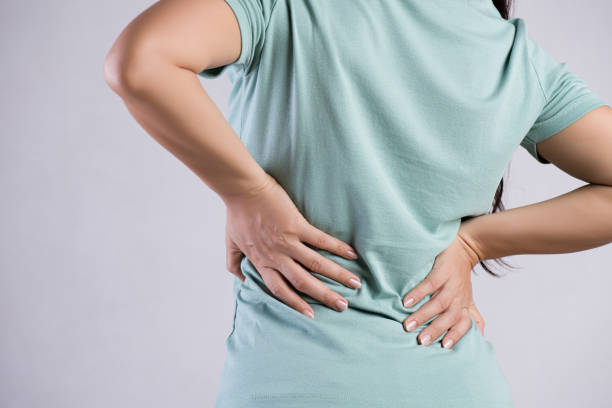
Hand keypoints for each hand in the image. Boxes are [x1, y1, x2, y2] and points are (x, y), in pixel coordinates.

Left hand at [223, 173, 361, 318]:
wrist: (242, 189)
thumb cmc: (236, 214)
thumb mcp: (230, 244)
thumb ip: (235, 264)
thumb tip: (242, 281)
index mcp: (262, 262)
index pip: (280, 290)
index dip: (296, 304)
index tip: (311, 315)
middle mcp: (277, 256)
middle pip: (303, 283)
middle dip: (324, 296)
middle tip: (342, 306)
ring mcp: (288, 241)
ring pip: (316, 264)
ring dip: (337, 275)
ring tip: (355, 284)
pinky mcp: (296, 225)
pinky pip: (320, 240)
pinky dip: (337, 248)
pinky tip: (351, 254)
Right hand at [401, 228, 484, 348]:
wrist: (465, 247)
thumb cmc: (460, 275)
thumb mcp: (468, 297)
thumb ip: (472, 316)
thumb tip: (481, 336)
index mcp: (464, 304)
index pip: (465, 323)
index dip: (457, 335)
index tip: (444, 347)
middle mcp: (459, 296)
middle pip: (450, 317)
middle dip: (436, 329)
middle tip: (421, 341)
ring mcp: (451, 283)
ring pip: (439, 303)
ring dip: (424, 315)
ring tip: (409, 325)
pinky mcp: (442, 271)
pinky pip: (430, 285)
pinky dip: (418, 294)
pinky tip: (406, 302)